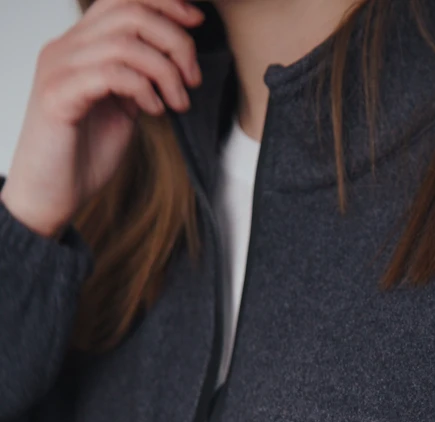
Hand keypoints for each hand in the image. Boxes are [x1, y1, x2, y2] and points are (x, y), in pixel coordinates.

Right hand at [0, 0, 203, 237]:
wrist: (48, 198)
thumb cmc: (82, 159)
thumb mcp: (120, 111)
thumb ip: (137, 81)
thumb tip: (170, 63)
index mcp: (79, 46)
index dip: (164, 1)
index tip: (196, 21)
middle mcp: (65, 48)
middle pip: (128, 10)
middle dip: (174, 39)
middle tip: (192, 79)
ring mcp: (59, 68)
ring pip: (125, 41)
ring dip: (165, 71)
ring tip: (178, 103)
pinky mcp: (58, 95)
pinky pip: (111, 73)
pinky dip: (143, 89)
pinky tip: (154, 111)